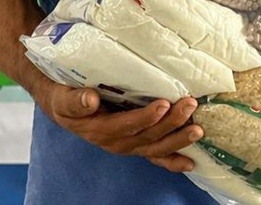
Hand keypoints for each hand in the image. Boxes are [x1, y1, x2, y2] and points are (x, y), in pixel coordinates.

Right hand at [35, 81, 202, 172]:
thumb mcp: (62, 97)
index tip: (163, 104)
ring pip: (155, 147)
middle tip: (189, 105)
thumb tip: (90, 100)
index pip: (126, 126)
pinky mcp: (134, 143)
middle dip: (171, 123)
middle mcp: (116, 142)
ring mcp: (127, 145)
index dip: (145, 117)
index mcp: (99, 130)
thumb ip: (74, 100)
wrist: (62, 104)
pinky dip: (172, 161)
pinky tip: (190, 163)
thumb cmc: (64, 96)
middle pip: (147, 137)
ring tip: (198, 129)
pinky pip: (154, 156)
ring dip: (178, 139)